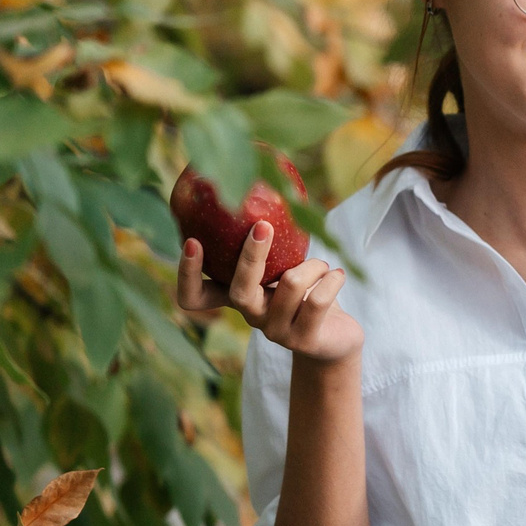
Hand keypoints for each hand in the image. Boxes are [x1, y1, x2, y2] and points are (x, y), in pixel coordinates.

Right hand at [177, 223, 362, 363]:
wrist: (338, 337)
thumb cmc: (308, 291)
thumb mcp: (285, 266)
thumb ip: (271, 244)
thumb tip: (264, 185)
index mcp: (238, 297)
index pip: (195, 297)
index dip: (188, 273)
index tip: (193, 240)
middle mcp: (252, 316)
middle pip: (239, 291)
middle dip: (251, 256)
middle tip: (262, 225)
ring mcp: (276, 331)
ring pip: (291, 286)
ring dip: (312, 265)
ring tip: (322, 264)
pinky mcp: (305, 340)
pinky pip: (319, 300)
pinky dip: (332, 279)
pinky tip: (337, 275)